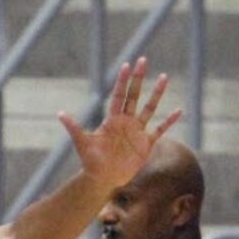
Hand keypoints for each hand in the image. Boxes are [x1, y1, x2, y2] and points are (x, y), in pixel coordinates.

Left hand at [59, 57, 180, 190]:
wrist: (102, 179)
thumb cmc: (91, 162)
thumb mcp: (82, 144)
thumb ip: (74, 128)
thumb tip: (60, 114)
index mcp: (112, 120)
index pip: (118, 96)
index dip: (122, 81)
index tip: (126, 64)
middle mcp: (126, 122)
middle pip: (134, 95)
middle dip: (138, 78)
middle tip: (143, 59)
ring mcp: (137, 131)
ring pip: (149, 108)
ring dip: (156, 93)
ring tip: (164, 77)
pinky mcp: (145, 144)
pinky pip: (159, 130)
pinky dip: (169, 121)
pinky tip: (178, 111)